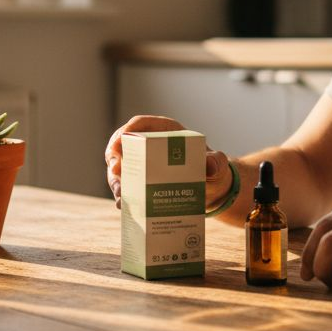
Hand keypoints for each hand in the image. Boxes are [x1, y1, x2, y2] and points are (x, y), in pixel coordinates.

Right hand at [103, 115, 232, 208]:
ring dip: (116, 181)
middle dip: (115, 158)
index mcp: (165, 131)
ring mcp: (142, 166)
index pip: (140, 124)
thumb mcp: (217, 164)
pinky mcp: (141, 184)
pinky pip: (127, 187)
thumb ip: (217, 162)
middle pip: (123, 147)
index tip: (121, 140)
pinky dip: (123, 196)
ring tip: (120, 195)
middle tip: (116, 171)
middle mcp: (149, 147)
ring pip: (120, 169)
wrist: (211, 189)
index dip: (128, 130)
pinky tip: (122, 206)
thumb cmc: (212, 169)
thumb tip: (210, 165)